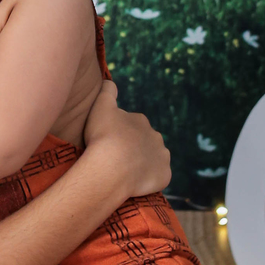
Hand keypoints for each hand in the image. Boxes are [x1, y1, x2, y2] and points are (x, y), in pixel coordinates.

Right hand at [82, 81, 170, 197]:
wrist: (111, 167)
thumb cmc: (103, 136)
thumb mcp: (100, 106)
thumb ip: (107, 91)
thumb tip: (110, 81)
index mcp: (141, 121)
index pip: (132, 125)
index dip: (119, 133)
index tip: (108, 140)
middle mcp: (156, 137)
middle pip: (144, 142)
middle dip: (134, 147)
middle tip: (116, 157)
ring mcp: (162, 157)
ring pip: (153, 159)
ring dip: (143, 163)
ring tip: (126, 172)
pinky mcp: (164, 176)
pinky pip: (158, 178)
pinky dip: (150, 180)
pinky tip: (135, 183)